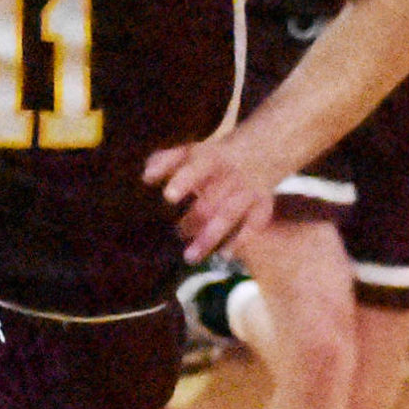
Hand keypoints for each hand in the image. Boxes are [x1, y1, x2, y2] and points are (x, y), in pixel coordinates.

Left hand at [143, 129, 280, 264]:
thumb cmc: (212, 158)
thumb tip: (146, 178)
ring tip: (190, 257)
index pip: (197, 168)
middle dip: (193, 221)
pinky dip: (240, 241)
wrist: (260, 151)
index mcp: (211, 159)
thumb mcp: (190, 152)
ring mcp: (248, 191)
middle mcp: (232, 175)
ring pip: (228, 216)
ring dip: (209, 238)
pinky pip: (254, 225)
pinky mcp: (262, 205)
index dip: (183, 181)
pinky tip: (224, 256)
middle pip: (211, 200)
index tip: (168, 197)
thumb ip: (165, 162)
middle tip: (178, 234)